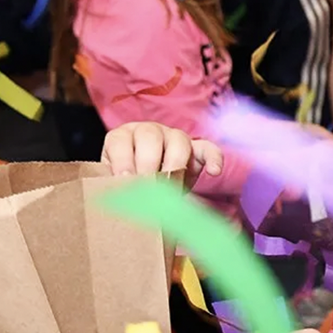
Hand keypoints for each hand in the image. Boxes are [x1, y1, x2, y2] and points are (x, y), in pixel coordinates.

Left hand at [101, 122, 222, 184]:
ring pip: (179, 139)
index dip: (122, 159)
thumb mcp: (118, 188)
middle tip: (147, 185)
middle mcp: (148, 132)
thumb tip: (120, 200)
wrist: (148, 193)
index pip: (121, 141)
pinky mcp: (197, 150)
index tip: (124, 179)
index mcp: (123, 138)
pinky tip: (214, 172)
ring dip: (175, 162)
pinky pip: (208, 148)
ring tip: (170, 184)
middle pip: (149, 136)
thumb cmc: (129, 190)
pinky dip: (213, 158)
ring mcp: (174, 138)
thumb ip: (118, 189)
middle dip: (148, 161)